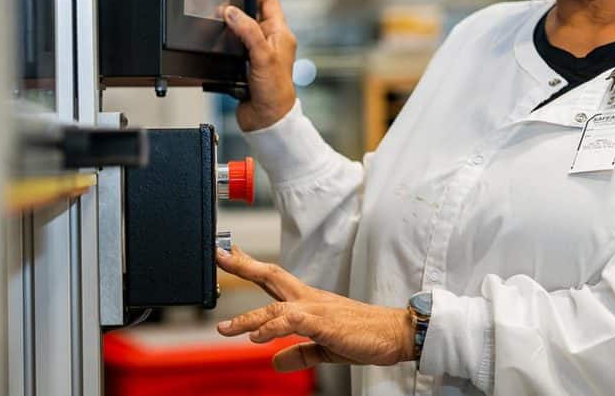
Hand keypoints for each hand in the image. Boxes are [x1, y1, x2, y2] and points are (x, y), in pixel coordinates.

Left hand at [216, 246, 416, 371]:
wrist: (395, 334)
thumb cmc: (365, 336)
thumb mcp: (325, 348)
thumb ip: (299, 353)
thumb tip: (275, 361)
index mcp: (310, 302)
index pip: (275, 278)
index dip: (251, 266)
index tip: (231, 254)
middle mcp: (310, 300)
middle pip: (272, 276)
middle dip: (244, 266)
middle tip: (220, 254)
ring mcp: (317, 309)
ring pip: (276, 307)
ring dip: (248, 317)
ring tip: (225, 328)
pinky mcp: (325, 324)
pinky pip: (293, 323)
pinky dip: (273, 329)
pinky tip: (257, 338)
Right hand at [222, 0, 297, 130]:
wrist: (267, 119)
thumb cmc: (275, 90)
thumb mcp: (262, 55)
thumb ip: (247, 31)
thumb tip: (232, 12)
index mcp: (281, 34)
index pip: (269, 3)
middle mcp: (270, 42)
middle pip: (252, 15)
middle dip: (236, 9)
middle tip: (220, 8)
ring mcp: (258, 54)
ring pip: (240, 32)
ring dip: (229, 29)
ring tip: (217, 24)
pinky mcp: (246, 66)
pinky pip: (233, 49)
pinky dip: (224, 45)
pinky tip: (218, 45)